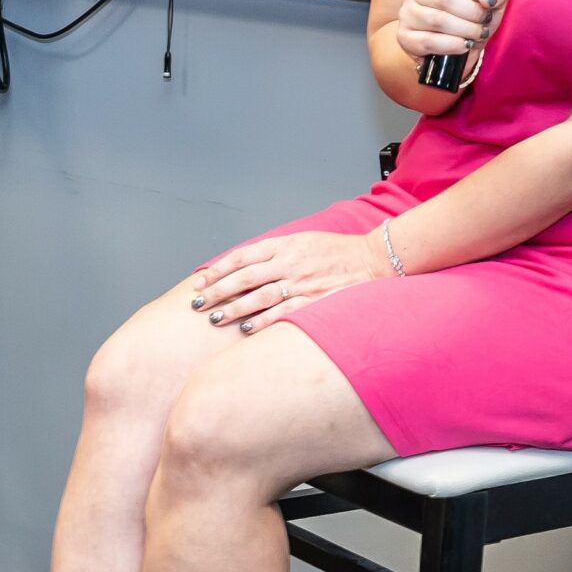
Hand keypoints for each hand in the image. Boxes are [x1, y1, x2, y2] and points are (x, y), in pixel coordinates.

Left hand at [192, 231, 384, 335]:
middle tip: (197, 304)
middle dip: (217, 291)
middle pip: (244, 277)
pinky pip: (283, 312)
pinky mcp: (315, 300)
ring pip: (259, 296)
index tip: (199, 282)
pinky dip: (262, 321)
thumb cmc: (335, 252)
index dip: (218, 270)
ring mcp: (302, 282)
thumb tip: (244, 265)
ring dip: (234, 308)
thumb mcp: (302, 241)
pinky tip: (245, 329)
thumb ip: (275, 251)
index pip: (242, 256)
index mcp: (284, 245)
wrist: (373, 259)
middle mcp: (289, 262)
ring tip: (214, 318)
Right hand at [397, 0, 511, 63]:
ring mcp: (407, 13)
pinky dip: (452, 45)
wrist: (453, 43)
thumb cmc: (470, 15)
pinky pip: (428, 41)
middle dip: (472, 12)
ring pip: (437, 20)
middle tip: (485, 21)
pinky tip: (464, 45)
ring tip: (477, 34)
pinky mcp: (405, 36)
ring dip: (465, 29)